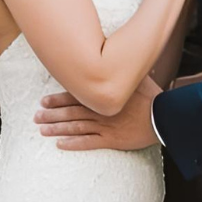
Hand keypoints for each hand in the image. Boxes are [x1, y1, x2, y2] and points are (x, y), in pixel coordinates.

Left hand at [35, 78, 160, 150]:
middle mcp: (101, 110)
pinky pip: (88, 142)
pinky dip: (73, 144)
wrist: (165, 117)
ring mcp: (105, 126)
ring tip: (42, 130)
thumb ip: (124, 71)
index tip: (43, 101)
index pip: (75, 96)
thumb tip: (119, 57)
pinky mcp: (111, 140)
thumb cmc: (153, 97)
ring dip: (57, 129)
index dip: (58, 99)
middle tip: (36, 117)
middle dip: (51, 114)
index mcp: (105, 94)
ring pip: (76, 127)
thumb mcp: (138, 78)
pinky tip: (60, 145)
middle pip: (71, 112)